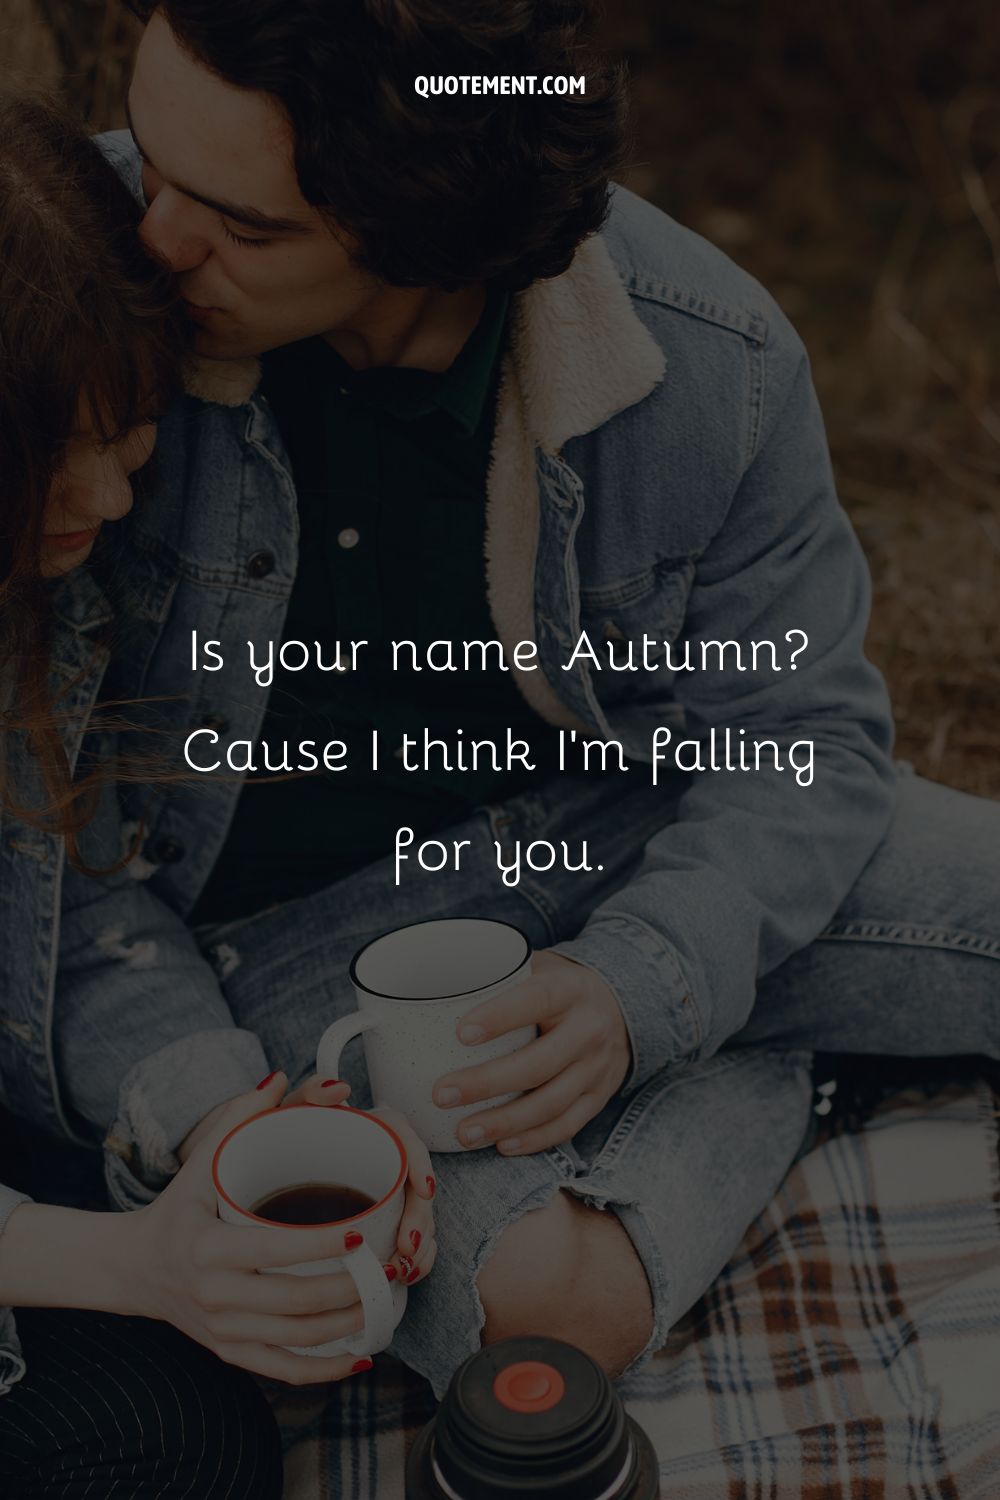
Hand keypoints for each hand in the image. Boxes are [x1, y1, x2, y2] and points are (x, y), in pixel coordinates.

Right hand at [133, 1070, 377, 1384]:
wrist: (134, 1267)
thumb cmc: (178, 1208)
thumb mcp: (200, 1162)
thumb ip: (240, 1117)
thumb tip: (281, 1077)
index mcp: (208, 1247)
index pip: (276, 1249)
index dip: (323, 1243)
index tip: (365, 1229)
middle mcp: (214, 1295)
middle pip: (295, 1301)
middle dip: (350, 1288)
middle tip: (391, 1264)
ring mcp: (222, 1329)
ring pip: (296, 1339)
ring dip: (348, 1324)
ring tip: (385, 1298)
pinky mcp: (229, 1352)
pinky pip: (282, 1369)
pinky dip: (324, 1368)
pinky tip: (360, 1354)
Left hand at [287, 1082, 437, 1287]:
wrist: (247, 1191)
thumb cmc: (271, 1147)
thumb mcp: (286, 1121)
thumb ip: (307, 1094)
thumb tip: (335, 1087)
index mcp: (363, 1132)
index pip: (403, 1136)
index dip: (419, 1160)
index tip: (422, 1187)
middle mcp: (376, 1161)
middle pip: (414, 1185)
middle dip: (421, 1218)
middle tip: (407, 1244)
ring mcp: (379, 1196)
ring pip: (416, 1217)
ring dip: (420, 1245)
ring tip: (404, 1268)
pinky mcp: (375, 1226)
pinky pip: (406, 1241)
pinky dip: (412, 1260)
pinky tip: (404, 1276)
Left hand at [433, 951, 630, 1154]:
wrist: (621, 1006)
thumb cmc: (558, 987)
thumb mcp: (538, 967)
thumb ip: (497, 976)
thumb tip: (428, 986)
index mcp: (570, 989)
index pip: (536, 1000)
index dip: (499, 1017)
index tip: (460, 1034)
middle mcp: (590, 1029)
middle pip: (538, 1063)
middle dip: (487, 1083)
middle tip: (442, 1094)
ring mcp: (598, 1067)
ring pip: (551, 1103)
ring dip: (505, 1122)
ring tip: (463, 1132)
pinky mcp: (600, 1097)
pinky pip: (567, 1125)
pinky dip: (534, 1140)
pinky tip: (502, 1145)